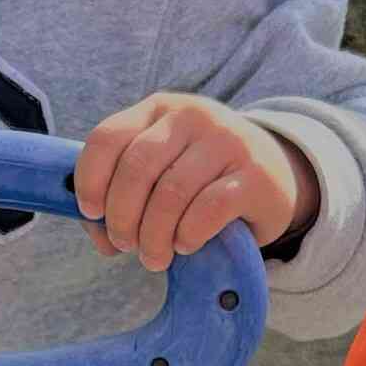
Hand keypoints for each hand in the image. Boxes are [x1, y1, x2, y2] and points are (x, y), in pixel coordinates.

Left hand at [76, 94, 313, 269]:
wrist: (274, 175)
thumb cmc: (202, 179)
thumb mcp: (161, 170)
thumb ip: (122, 194)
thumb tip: (100, 235)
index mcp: (159, 108)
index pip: (108, 137)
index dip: (90, 179)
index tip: (92, 212)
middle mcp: (193, 116)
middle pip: (136, 168)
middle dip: (122, 217)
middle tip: (126, 245)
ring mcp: (227, 141)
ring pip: (171, 193)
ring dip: (153, 235)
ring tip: (153, 257)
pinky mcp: (256, 175)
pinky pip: (209, 209)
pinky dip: (188, 234)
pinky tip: (186, 245)